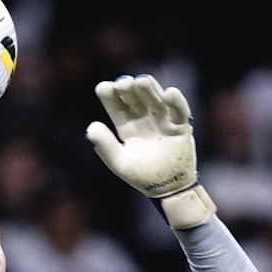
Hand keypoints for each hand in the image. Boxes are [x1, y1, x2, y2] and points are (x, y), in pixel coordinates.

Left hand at [86, 76, 209, 225]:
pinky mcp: (180, 126)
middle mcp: (144, 120)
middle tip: (123, 84)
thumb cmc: (142, 176)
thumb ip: (104, 146)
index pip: (116, 106)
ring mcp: (162, 121)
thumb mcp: (120, 162)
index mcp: (127, 127)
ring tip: (142, 81)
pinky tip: (169, 93)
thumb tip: (90, 126)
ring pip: (155, 98)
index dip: (109, 95)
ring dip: (149, 88)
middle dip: (128, 88)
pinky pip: (179, 110)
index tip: (104, 88)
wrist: (168, 190)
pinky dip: (176, 101)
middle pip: (134, 97)